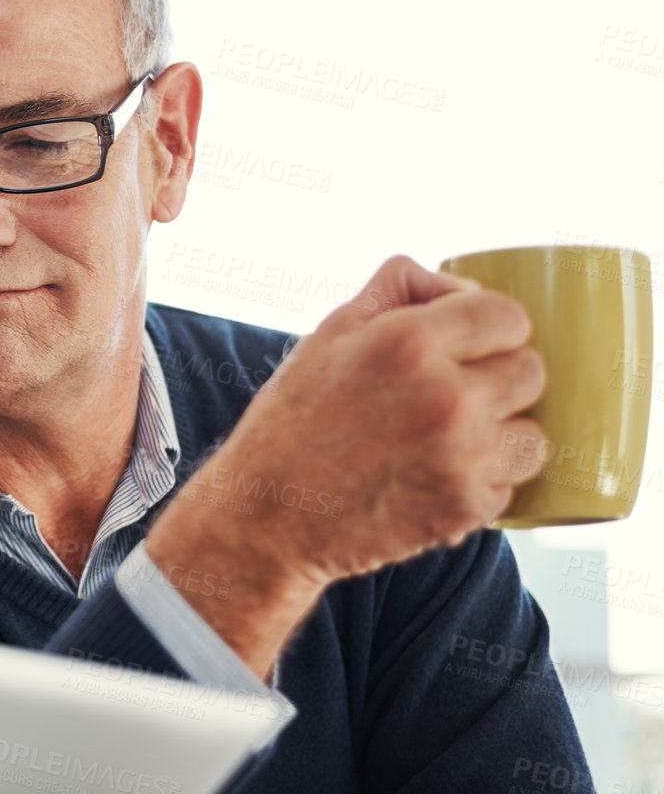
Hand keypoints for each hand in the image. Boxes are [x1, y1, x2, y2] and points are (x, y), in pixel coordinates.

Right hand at [143, 254, 548, 678]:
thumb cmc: (293, 421)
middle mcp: (447, 396)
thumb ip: (395, 290)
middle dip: (498, 379)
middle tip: (452, 395)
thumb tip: (453, 283)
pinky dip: (482, 481)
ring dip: (501, 435)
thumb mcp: (328, 333)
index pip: (509, 316)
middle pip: (531, 371)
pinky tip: (433, 476)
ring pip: (533, 433)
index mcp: (410, 342)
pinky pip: (512, 483)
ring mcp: (464, 457)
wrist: (267, 515)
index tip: (466, 345)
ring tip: (447, 441)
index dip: (489, 328)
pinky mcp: (468, 507)